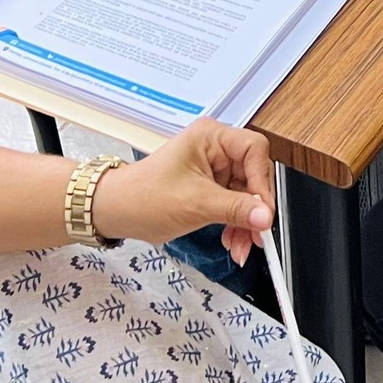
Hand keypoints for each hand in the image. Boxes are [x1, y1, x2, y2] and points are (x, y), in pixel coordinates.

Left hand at [88, 119, 274, 265]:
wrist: (117, 212)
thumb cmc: (143, 196)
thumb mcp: (195, 204)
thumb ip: (235, 209)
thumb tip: (265, 216)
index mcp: (211, 136)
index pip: (254, 150)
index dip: (262, 182)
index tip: (263, 212)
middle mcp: (215, 148)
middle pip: (254, 175)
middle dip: (255, 209)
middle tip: (256, 235)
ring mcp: (215, 168)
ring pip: (247, 195)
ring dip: (246, 223)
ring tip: (241, 246)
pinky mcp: (212, 187)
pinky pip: (236, 205)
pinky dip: (237, 224)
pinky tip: (233, 241)